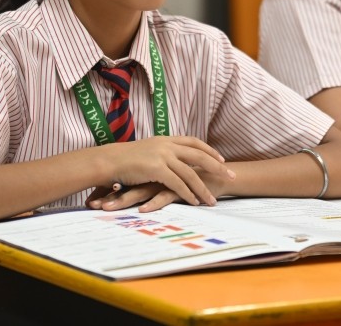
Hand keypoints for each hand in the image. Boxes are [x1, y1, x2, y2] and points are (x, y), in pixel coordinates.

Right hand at [88, 136, 234, 210]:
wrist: (109, 160)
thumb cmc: (124, 158)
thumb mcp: (147, 150)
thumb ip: (161, 152)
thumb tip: (172, 159)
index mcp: (166, 139)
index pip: (194, 142)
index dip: (209, 150)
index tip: (221, 159)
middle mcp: (167, 145)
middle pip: (199, 155)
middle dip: (217, 167)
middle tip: (230, 176)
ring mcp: (163, 156)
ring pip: (190, 173)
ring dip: (203, 188)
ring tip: (213, 199)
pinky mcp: (157, 170)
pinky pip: (178, 184)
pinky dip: (188, 193)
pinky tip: (195, 202)